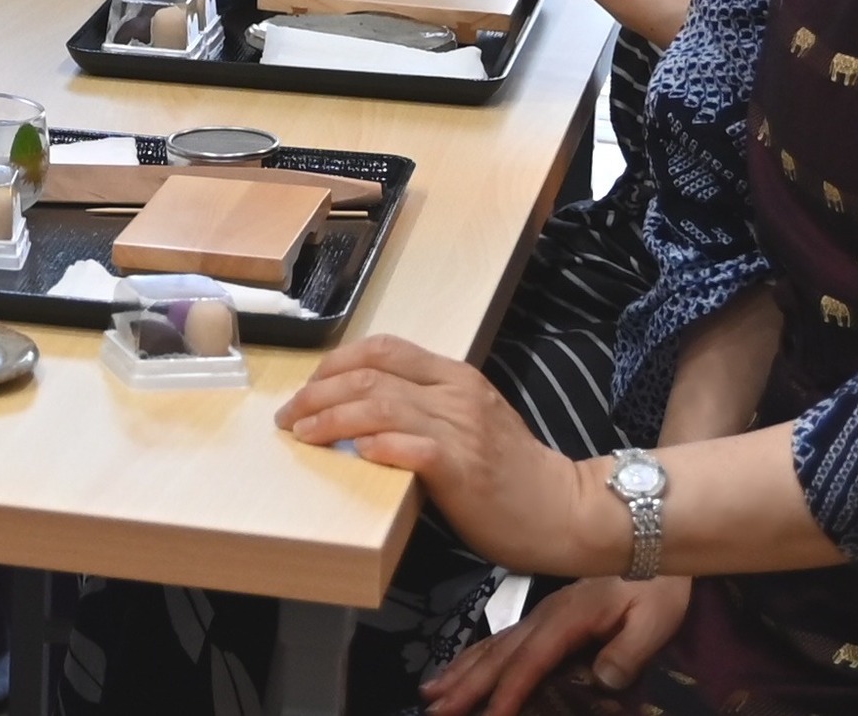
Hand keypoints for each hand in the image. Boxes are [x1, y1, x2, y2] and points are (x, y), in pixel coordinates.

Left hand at [276, 335, 613, 574]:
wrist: (567, 510)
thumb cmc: (513, 473)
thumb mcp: (470, 420)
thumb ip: (425, 406)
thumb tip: (360, 410)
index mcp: (455, 376)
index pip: (383, 348)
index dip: (334, 363)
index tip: (306, 388)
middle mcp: (456, 394)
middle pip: (370, 374)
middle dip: (317, 392)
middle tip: (289, 416)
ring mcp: (461, 430)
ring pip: (379, 405)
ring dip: (330, 418)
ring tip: (303, 435)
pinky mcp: (464, 469)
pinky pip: (410, 447)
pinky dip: (375, 445)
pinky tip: (352, 452)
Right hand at [423, 575, 689, 715]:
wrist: (650, 537)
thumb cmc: (657, 583)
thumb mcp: (655, 618)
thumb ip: (629, 651)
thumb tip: (602, 681)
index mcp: (568, 619)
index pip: (531, 661)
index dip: (509, 691)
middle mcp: (545, 615)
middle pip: (498, 654)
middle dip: (466, 684)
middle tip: (437, 709)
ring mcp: (541, 613)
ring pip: (493, 645)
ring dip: (461, 670)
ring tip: (432, 691)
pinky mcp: (545, 614)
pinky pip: (502, 637)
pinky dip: (476, 654)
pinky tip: (463, 666)